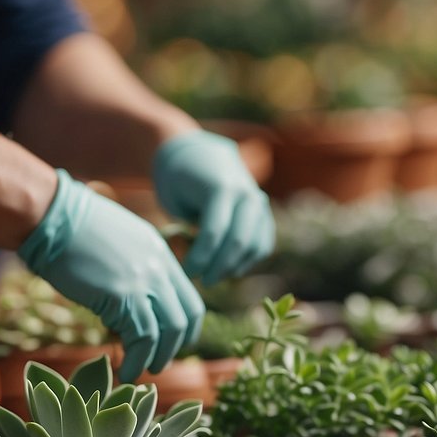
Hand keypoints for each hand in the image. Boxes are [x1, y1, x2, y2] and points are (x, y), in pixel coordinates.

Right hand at [19, 170, 204, 380]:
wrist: (52, 217)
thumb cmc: (72, 227)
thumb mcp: (118, 242)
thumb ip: (134, 267)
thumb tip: (130, 300)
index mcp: (160, 253)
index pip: (189, 298)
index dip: (185, 327)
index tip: (173, 343)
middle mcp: (159, 267)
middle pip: (184, 318)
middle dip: (174, 346)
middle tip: (159, 363)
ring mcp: (143, 281)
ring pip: (167, 331)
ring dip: (157, 358)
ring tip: (142, 372)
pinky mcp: (122, 296)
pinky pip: (141, 338)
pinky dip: (137, 360)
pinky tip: (126, 371)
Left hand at [152, 129, 274, 285]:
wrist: (201, 155)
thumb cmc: (179, 179)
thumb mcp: (173, 196)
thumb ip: (183, 226)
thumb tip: (190, 262)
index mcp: (222, 187)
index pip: (214, 233)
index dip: (200, 258)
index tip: (186, 273)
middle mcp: (246, 194)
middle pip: (238, 242)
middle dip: (219, 267)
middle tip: (202, 282)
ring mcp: (259, 203)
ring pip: (255, 245)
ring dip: (234, 266)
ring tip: (213, 277)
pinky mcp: (263, 214)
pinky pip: (262, 244)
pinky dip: (248, 261)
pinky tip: (230, 270)